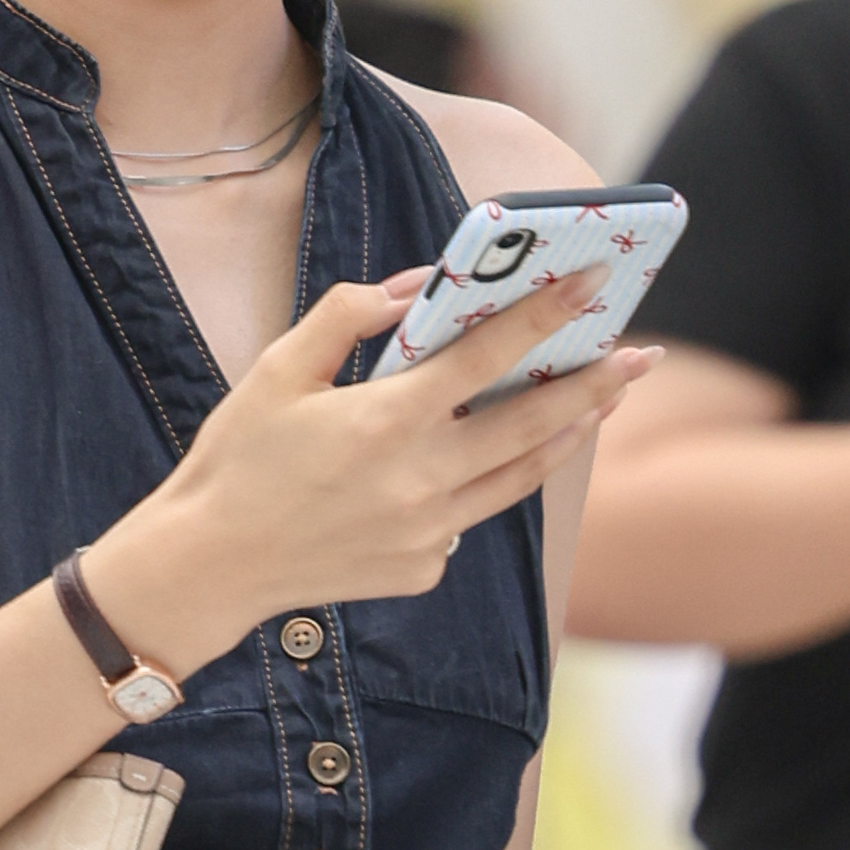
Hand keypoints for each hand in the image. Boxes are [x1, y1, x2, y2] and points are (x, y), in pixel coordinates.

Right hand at [105, 265, 655, 680]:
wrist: (208, 567)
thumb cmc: (236, 461)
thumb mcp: (278, 370)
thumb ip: (348, 317)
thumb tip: (413, 291)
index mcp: (387, 420)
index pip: (491, 353)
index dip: (548, 313)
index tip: (594, 282)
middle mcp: (421, 479)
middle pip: (534, 423)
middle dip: (596, 383)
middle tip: (641, 355)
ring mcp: (427, 530)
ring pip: (520, 477)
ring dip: (567, 436)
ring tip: (599, 405)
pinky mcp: (420, 566)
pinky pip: (468, 517)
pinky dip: (482, 485)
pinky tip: (486, 463)